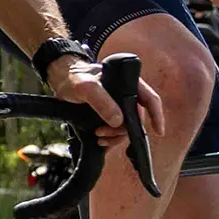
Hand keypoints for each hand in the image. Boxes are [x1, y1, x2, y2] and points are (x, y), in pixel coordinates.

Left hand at [45, 55, 164, 147]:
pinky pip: (115, 130)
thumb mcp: (85, 87)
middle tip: (104, 134)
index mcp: (128, 83)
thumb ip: (101, 101)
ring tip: (99, 137)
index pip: (150, 99)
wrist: (60, 78)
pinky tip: (101, 141)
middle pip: (136, 119)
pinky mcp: (108, 114)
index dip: (157, 115)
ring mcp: (117, 105)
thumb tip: (118, 121)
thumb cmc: (73, 77)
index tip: (158, 131)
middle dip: (124, 131)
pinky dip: (110, 138)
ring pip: (125, 127)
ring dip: (115, 136)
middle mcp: (126, 95)